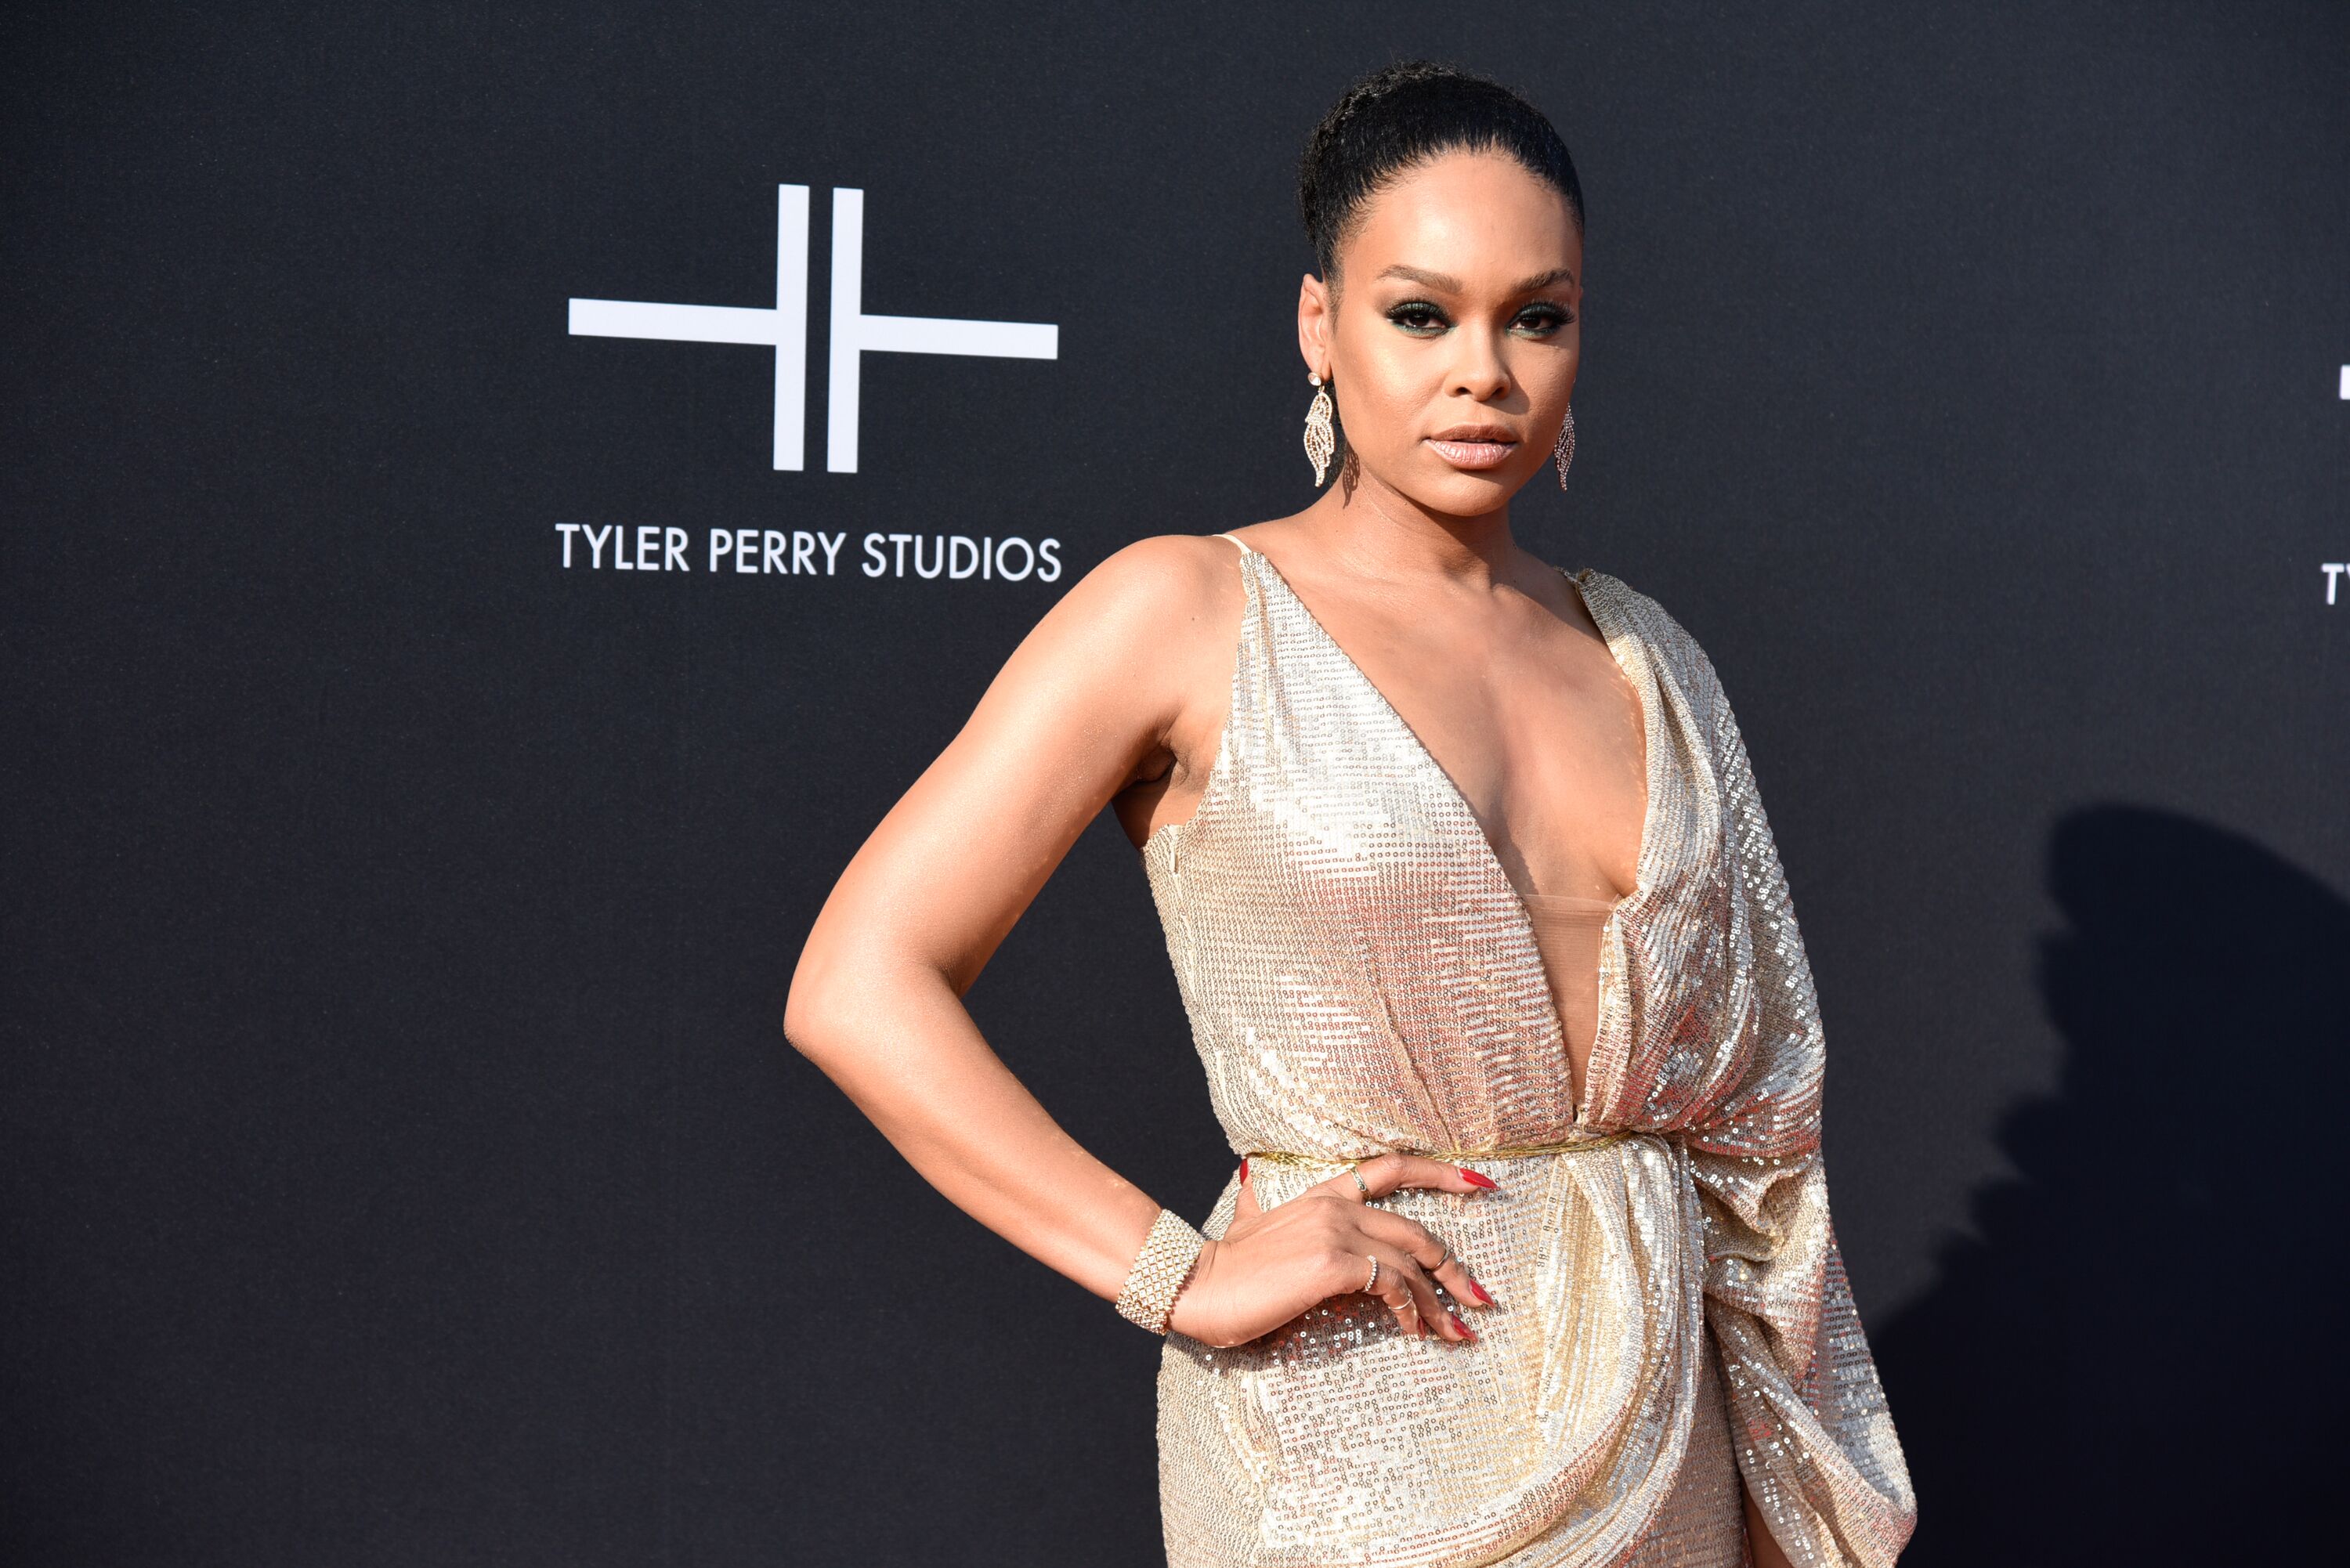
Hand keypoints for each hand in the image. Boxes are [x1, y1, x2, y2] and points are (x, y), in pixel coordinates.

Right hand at [1163, 1154, 1499, 1348]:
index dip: (1441, 1173)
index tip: (1481, 1184)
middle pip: (1417, 1232)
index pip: (1391, 1168)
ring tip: (1455, 1333)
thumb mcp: (1254, 1226)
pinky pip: (1390, 1285)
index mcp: (1321, 1193)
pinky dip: (1409, 1311)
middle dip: (1455, 1269)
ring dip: (1438, 1304)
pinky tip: (1412, 1332)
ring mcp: (1335, 1232)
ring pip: (1409, 1265)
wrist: (1194, 1284)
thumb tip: (1255, 1185)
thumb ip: (1271, 1210)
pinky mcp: (1332, 1264)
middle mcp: (1335, 1206)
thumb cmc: (1225, 1268)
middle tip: (1479, 1299)